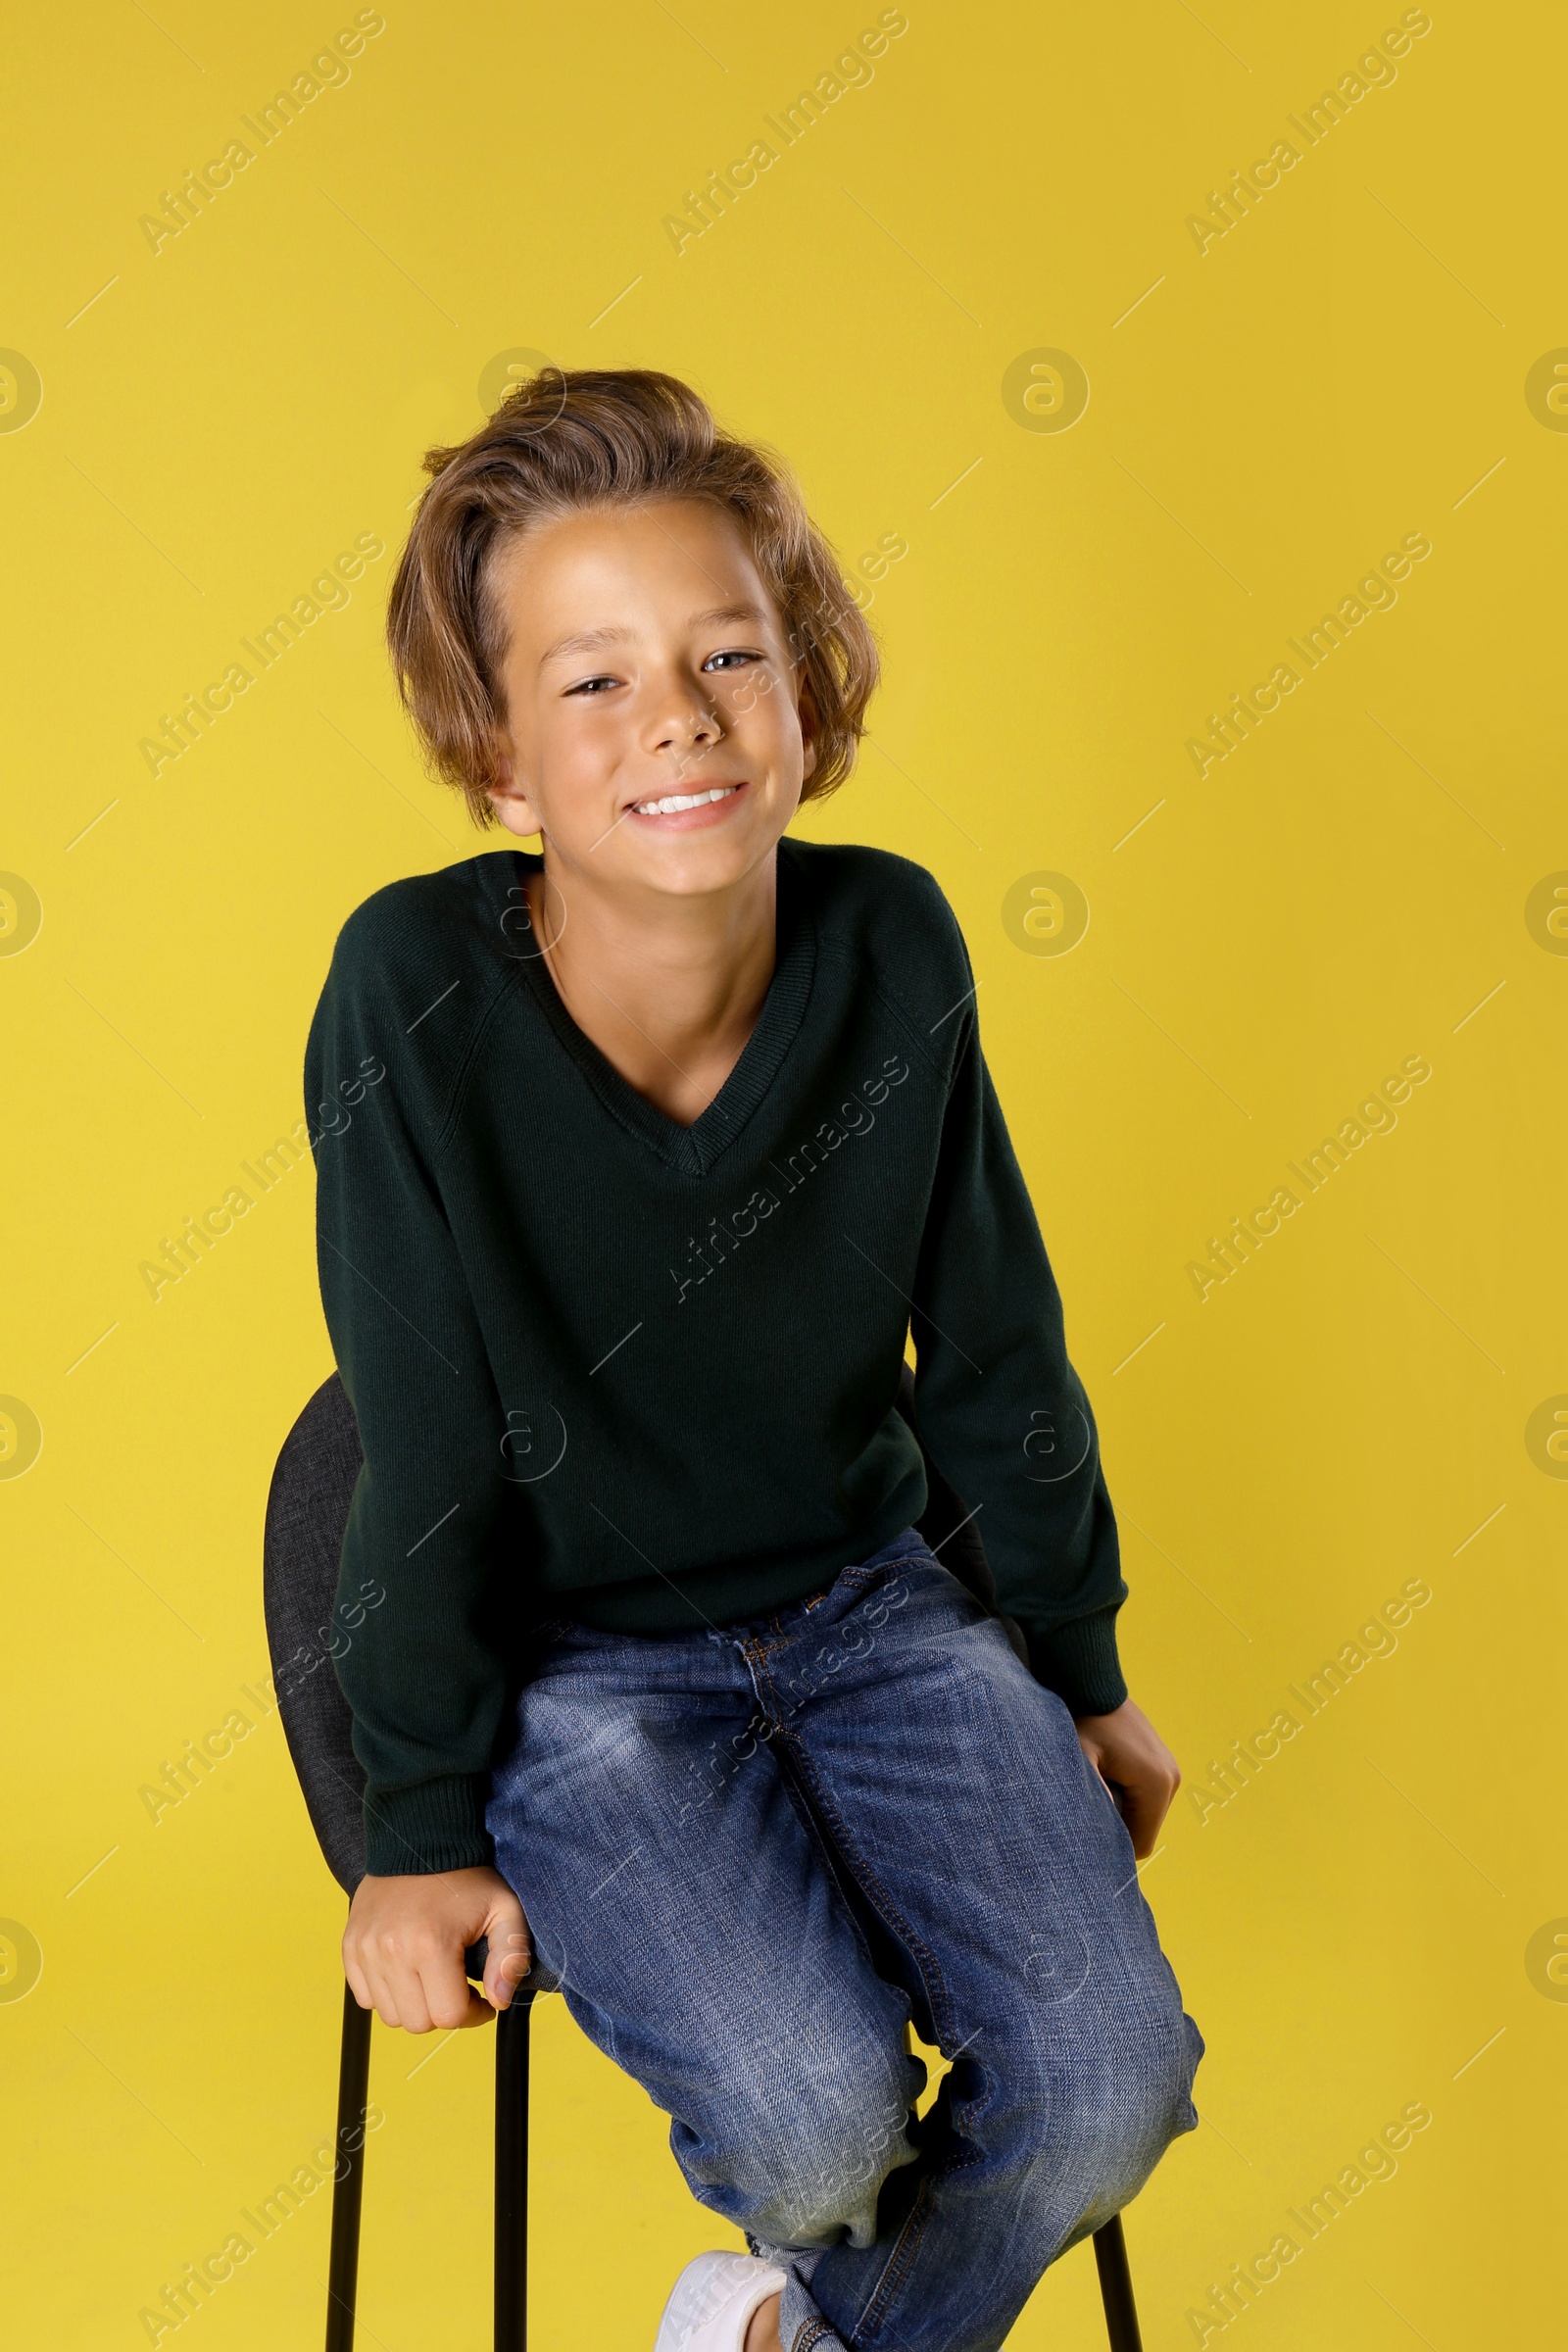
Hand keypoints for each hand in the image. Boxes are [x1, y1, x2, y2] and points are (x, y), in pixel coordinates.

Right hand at [343, 1866, 531, 2031]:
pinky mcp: (350, 1946)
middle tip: (456, 1985)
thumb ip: (511, 1956)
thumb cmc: (467, 1878)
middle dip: (444, 2010)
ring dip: (414, 2005)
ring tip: (431, 1975)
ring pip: (390, 2015)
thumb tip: (500, 2000)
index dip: (474, 2013)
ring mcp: (366, 1949)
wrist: (421, 1840)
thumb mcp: (505, 1909)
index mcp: (432, 1944)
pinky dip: (386, 1993)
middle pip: (418, 2023)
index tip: (481, 1996)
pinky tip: (406, 1969)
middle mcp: (392, 1951)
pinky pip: (365, 1997)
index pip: (450, 2016)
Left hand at [1073, 1698, 1179, 1858]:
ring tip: (1097, 1783)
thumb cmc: (1083, 1721)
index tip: (1087, 1826)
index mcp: (1156, 1784)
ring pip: (1145, 1815)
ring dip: (1121, 1810)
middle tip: (1088, 1802)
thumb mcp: (1080, 1759)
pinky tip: (1107, 1775)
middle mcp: (1172, 1779)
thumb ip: (1092, 1795)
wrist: (1094, 1684)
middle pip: (1144, 1830)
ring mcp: (1171, 1770)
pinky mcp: (1165, 1764)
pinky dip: (1128, 1796)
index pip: (1141, 1845)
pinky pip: (1147, 1797)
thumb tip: (1101, 1836)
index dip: (1113, 1846)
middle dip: (1117, 1826)